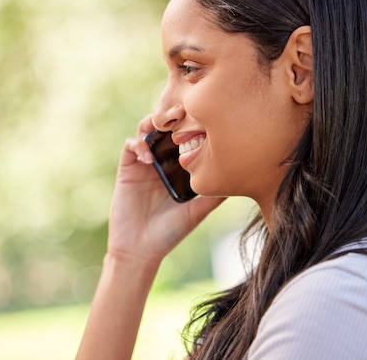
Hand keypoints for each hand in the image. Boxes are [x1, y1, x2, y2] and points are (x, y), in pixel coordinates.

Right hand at [107, 115, 224, 266]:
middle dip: (173, 119)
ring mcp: (143, 164)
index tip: (203, 123)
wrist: (140, 250)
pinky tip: (149, 158)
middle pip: (165, 128)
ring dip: (153, 125)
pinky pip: (130, 146)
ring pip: (146, 131)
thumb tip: (240, 178)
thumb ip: (215, 195)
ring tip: (165, 130)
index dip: (192, 127)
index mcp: (178, 169)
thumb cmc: (170, 233)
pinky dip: (138, 144)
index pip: (185, 138)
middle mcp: (161, 162)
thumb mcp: (198, 211)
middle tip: (183, 117)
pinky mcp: (127, 169)